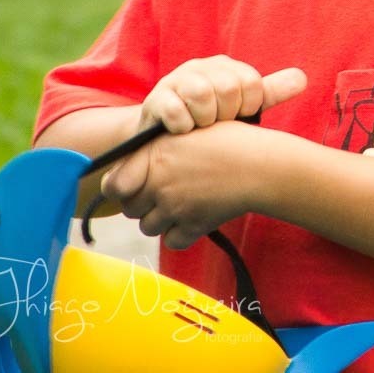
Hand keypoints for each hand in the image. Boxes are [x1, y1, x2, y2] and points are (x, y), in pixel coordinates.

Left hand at [101, 121, 273, 249]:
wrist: (260, 165)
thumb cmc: (228, 140)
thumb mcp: (186, 133)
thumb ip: (155, 150)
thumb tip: (127, 169)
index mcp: (155, 155)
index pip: (114, 184)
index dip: (117, 187)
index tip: (127, 185)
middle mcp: (160, 184)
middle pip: (131, 208)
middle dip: (141, 202)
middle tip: (161, 191)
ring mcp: (176, 208)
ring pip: (149, 227)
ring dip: (159, 218)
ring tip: (179, 202)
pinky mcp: (193, 227)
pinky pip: (172, 240)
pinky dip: (179, 233)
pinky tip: (192, 216)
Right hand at [139, 56, 306, 133]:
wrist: (161, 134)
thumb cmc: (208, 120)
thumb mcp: (240, 106)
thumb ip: (269, 92)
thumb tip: (303, 78)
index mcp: (226, 66)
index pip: (252, 83)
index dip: (249, 108)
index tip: (238, 117)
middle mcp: (202, 67)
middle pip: (229, 88)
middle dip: (226, 114)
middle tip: (217, 124)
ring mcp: (177, 80)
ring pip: (202, 95)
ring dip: (204, 119)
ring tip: (201, 127)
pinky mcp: (156, 99)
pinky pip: (176, 111)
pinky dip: (183, 126)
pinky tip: (183, 132)